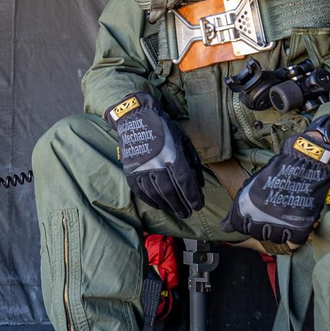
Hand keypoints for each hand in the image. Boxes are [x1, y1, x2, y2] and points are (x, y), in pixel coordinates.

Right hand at [105, 92, 204, 218]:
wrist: (135, 117)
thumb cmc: (163, 128)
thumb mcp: (183, 139)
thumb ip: (192, 161)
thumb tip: (199, 183)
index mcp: (172, 154)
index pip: (184, 181)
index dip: (192, 196)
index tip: (198, 205)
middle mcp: (156, 163)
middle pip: (170, 191)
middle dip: (180, 205)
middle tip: (187, 213)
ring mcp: (141, 167)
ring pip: (155, 193)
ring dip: (167, 205)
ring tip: (175, 211)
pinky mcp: (130, 170)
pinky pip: (140, 191)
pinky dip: (150, 200)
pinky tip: (158, 205)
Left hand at [221, 116, 329, 245]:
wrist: (304, 162)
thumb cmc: (276, 171)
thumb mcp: (251, 186)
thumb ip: (237, 208)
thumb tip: (224, 228)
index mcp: (247, 205)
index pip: (239, 226)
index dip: (245, 222)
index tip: (253, 217)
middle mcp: (261, 217)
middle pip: (258, 234)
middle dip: (263, 226)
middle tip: (271, 215)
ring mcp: (281, 222)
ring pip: (276, 239)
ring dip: (279, 231)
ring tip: (283, 219)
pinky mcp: (301, 225)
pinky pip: (294, 241)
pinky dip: (294, 236)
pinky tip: (294, 226)